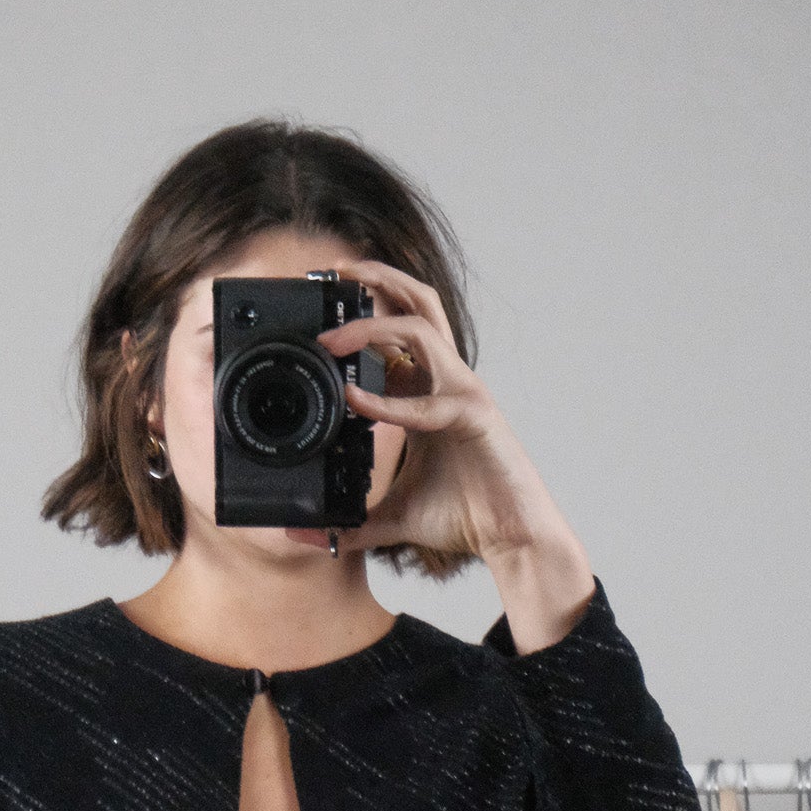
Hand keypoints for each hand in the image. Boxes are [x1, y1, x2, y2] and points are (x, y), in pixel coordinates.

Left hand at [284, 257, 582, 567]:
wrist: (509, 538)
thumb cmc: (461, 516)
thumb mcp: (388, 518)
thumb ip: (347, 523)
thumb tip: (301, 536)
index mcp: (427, 392)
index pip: (395, 334)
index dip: (361, 315)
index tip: (319, 317)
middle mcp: (445, 381)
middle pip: (417, 304)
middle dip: (376, 278)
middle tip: (333, 272)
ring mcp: (462, 391)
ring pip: (421, 327)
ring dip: (371, 324)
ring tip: (330, 337)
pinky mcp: (473, 414)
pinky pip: (426, 396)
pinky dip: (388, 399)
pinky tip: (355, 401)